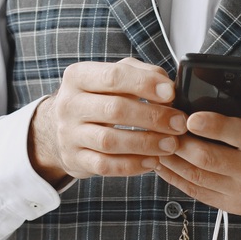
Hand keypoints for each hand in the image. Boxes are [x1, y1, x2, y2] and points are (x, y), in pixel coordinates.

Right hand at [28, 58, 188, 183]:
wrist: (61, 127)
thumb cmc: (97, 98)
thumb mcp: (113, 76)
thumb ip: (141, 73)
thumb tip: (168, 85)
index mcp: (78, 76)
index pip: (114, 77)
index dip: (145, 84)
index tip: (171, 93)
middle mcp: (69, 104)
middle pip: (114, 109)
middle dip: (153, 117)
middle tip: (179, 123)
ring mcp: (69, 134)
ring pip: (109, 141)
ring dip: (146, 143)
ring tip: (171, 144)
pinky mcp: (74, 159)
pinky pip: (106, 166)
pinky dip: (133, 165)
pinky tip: (153, 161)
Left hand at [153, 92, 240, 228]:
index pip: (240, 135)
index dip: (213, 126)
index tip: (190, 117)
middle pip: (210, 159)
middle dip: (181, 142)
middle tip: (162, 125)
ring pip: (197, 177)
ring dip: (172, 159)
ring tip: (155, 140)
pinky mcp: (233, 206)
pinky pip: (196, 192)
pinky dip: (175, 176)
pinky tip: (162, 161)